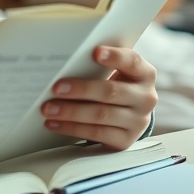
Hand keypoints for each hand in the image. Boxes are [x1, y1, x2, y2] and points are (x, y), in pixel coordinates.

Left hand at [40, 46, 156, 149]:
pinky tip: (54, 123)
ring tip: (48, 109)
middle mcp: (146, 98)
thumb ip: (97, 65)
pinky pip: (96, 134)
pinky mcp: (125, 140)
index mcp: (144, 74)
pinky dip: (71, 128)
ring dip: (71, 112)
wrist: (128, 114)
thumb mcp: (115, 72)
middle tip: (56, 88)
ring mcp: (138, 121)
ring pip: (101, 115)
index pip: (132, 61)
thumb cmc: (114, 84)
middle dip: (81, 89)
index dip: (115, 57)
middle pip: (111, 92)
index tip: (95, 52)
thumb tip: (64, 62)